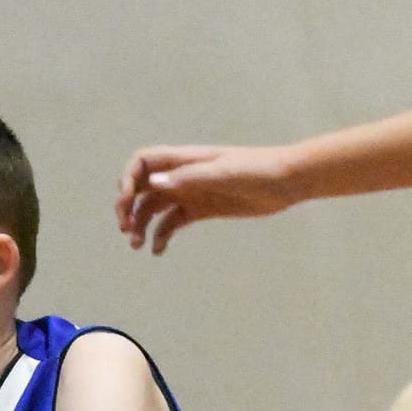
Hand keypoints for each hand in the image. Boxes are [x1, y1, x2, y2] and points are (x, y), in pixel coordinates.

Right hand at [115, 144, 298, 254]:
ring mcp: (190, 193)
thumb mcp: (222, 173)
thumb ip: (188, 178)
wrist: (286, 181)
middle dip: (127, 206)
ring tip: (138, 245)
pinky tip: (158, 250)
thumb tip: (152, 183)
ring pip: (153, 208)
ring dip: (141, 225)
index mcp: (183, 160)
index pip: (142, 162)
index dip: (127, 179)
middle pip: (141, 187)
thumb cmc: (257, 169)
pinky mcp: (201, 210)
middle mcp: (182, 175)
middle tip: (125, 230)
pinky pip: (172, 222)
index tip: (126, 201)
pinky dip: (161, 236)